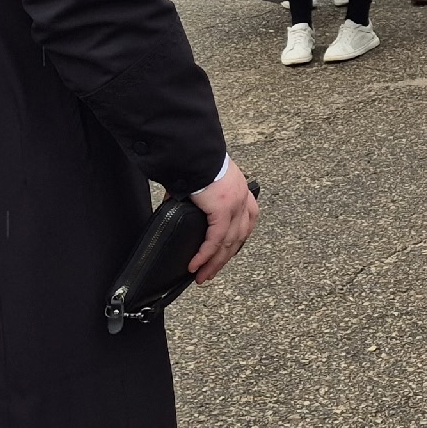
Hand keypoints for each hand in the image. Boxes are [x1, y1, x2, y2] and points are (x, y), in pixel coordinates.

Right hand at [186, 161, 259, 283]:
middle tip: (210, 273)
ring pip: (228, 243)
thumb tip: (179, 208)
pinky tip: (195, 264)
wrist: (192, 151)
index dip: (237, 240)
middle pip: (239, 237)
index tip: (226, 254)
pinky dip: (205, 255)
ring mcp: (235, 204)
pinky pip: (215, 239)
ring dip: (214, 263)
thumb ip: (196, 200)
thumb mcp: (201, 184)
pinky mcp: (222, 209)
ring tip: (202, 276)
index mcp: (240, 190)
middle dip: (223, 258)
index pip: (247, 221)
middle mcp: (242, 198)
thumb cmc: (194, 162)